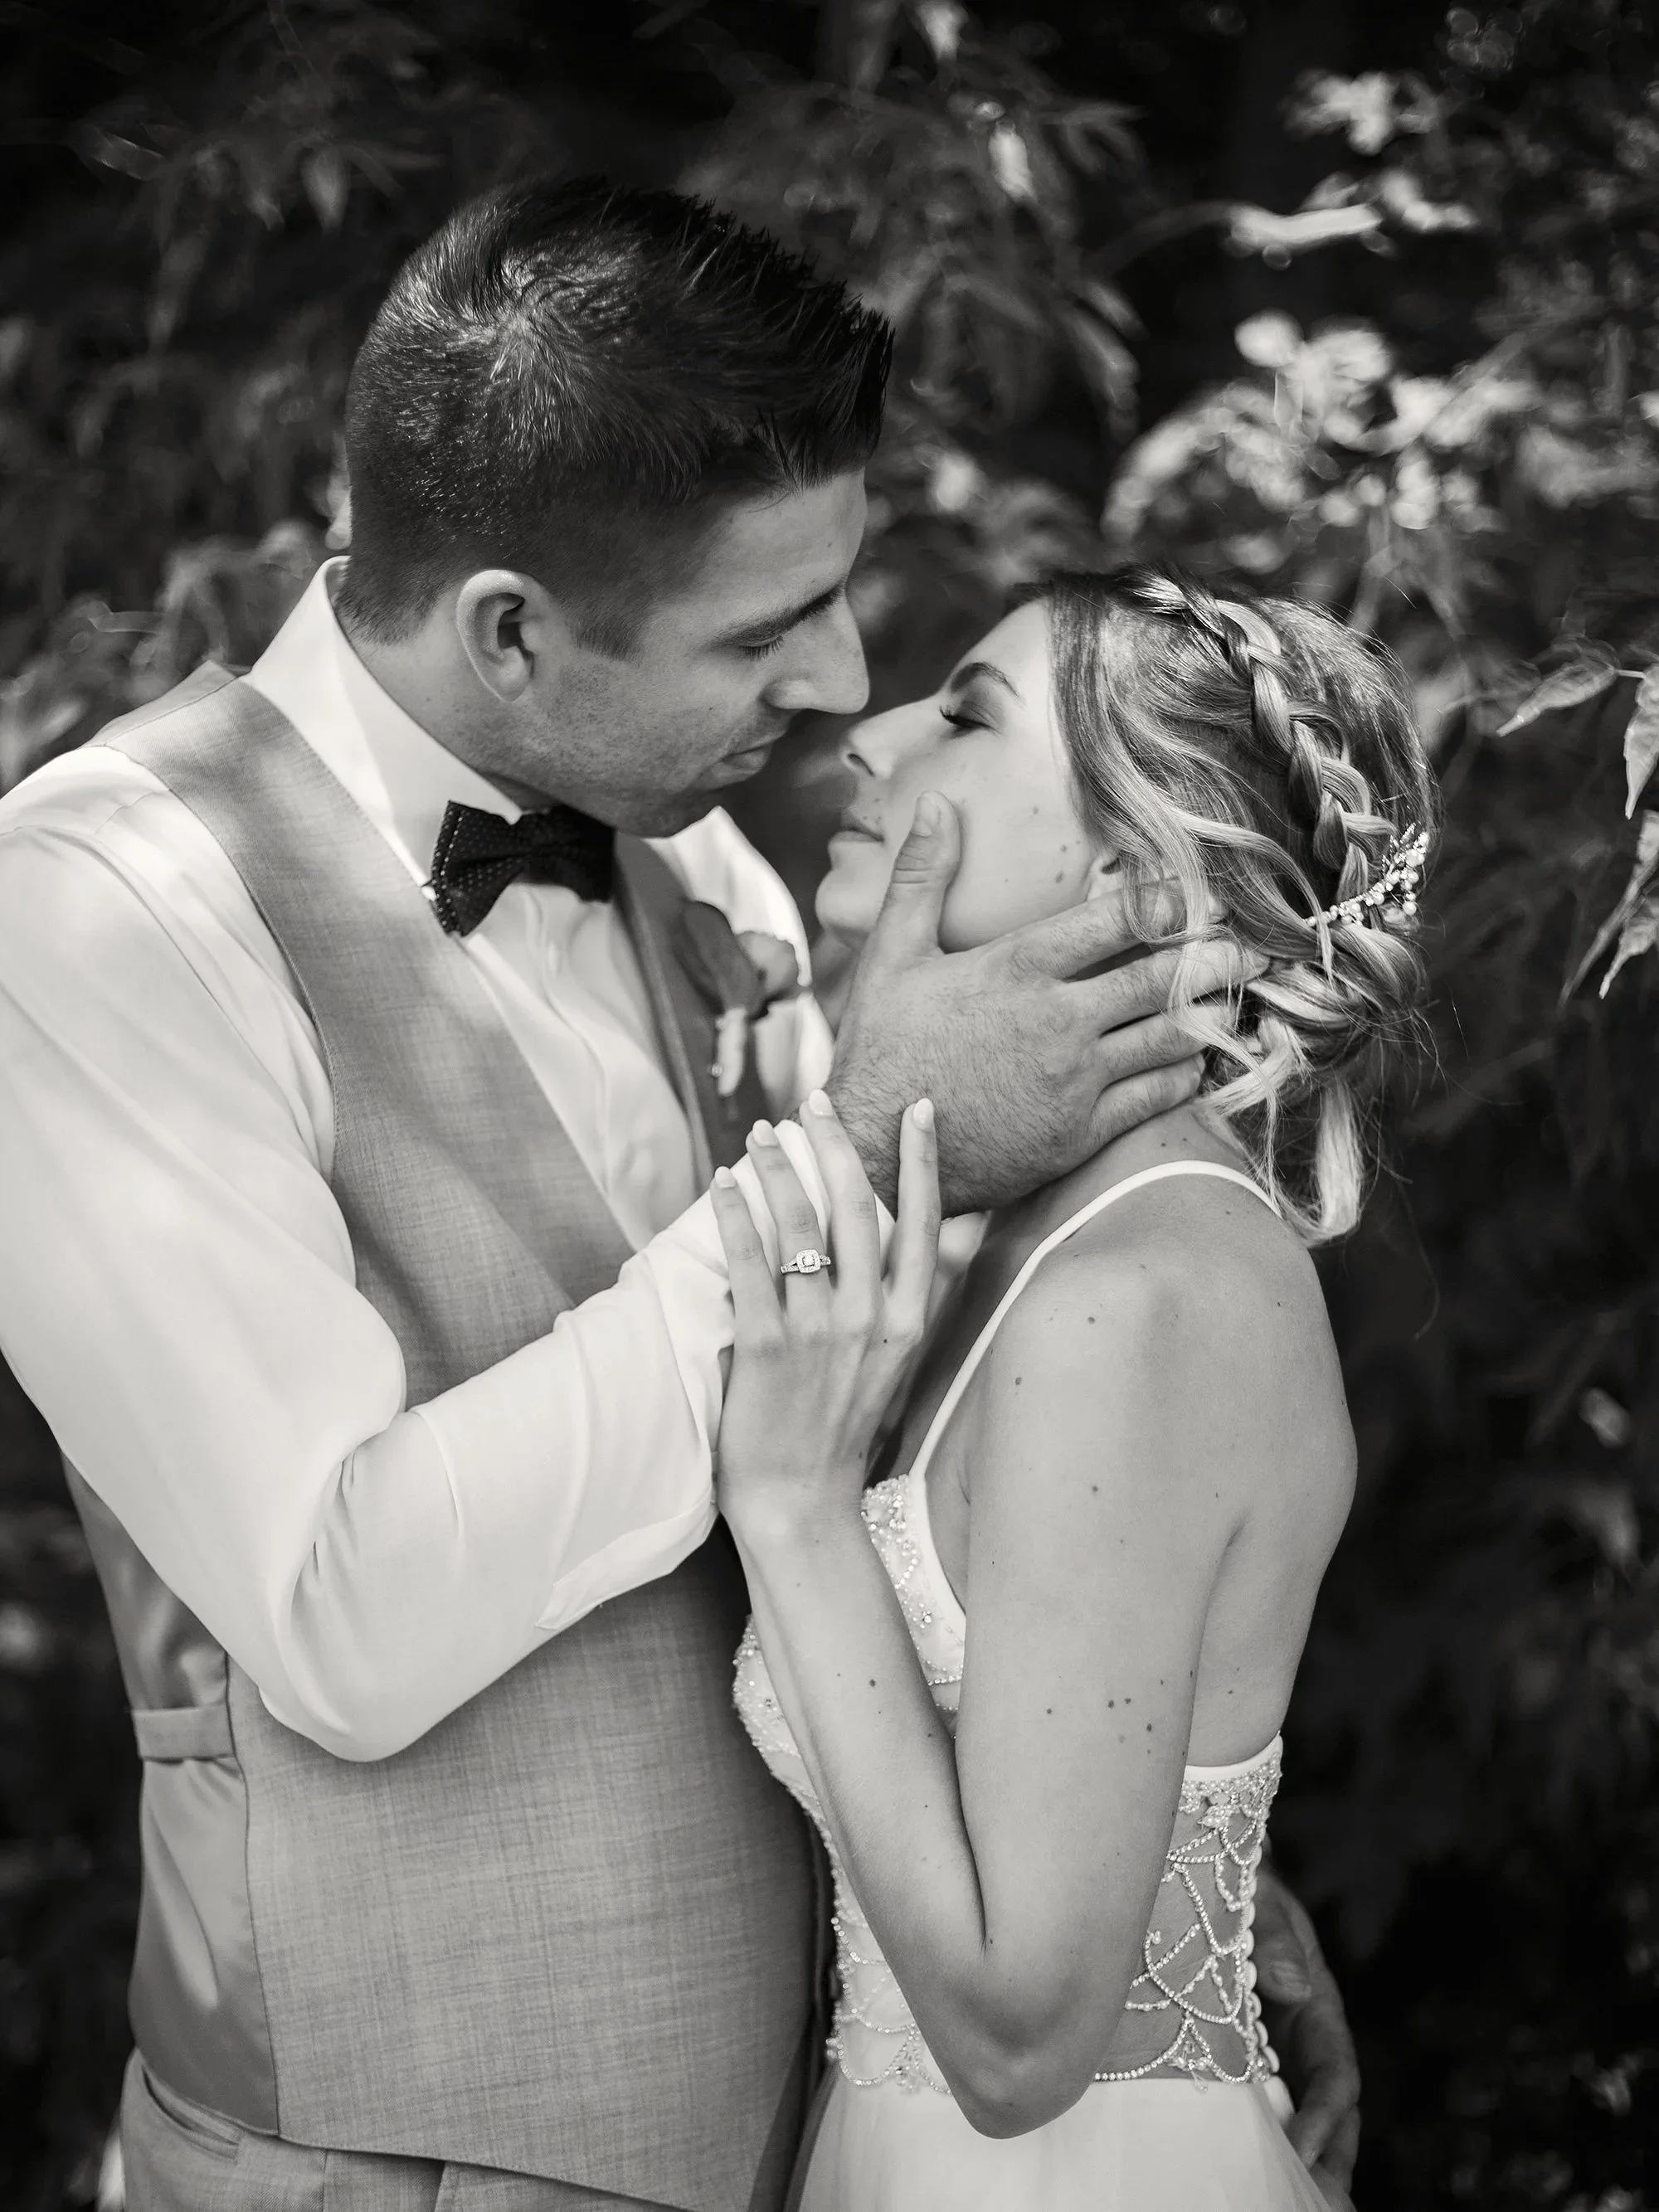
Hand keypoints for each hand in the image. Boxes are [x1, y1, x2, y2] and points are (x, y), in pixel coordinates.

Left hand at [708, 1093, 939, 1532]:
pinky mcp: (765, 1346)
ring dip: (776, 1167)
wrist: (802, 1504)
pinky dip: (733, 1214)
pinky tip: (722, 1186)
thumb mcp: (894, 1362)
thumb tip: (936, 1239)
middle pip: (859, 1204)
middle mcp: (871, 1319)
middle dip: (835, 1142)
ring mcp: (818, 1332)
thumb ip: (906, 1301)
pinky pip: (748, 1261)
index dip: (923, 1158)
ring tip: (756, 1137)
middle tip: (813, 1101)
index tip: (919, 1106)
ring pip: (801, 1222)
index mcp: (909, 1320)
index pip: (925, 1220)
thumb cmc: (840, 1430)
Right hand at [826, 793, 1262, 1213]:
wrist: (871, 1152)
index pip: (1118, 918)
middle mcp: (1058, 1019)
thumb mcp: (891, 954)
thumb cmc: (880, 1051)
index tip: (1197, 896)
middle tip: (1249, 949)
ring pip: (1170, 1037)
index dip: (1169, 902)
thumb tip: (936, 801)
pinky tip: (1195, 1062)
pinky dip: (1185, 1075)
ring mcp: (1074, 1080)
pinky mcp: (1079, 1133)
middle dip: (1212, 959)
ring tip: (1234, 1000)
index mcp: (1019, 966)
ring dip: (1209, 1015)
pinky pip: (1155, 1097)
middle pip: (1161, 977)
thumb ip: (922, 875)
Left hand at [1254, 1865, 1360, 2197]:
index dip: (1326, 2114)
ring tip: (1286, 2199)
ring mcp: (1273, 2046)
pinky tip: (1238, 2165)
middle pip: (1329, 2110)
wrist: (1205, 1868)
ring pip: (1296, 2113)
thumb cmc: (1237, 1880)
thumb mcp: (1258, 1897)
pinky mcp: (1240, 2050)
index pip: (1335, 2071)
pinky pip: (1256, 2099)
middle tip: (1312, 2201)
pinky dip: (1256, 2135)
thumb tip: (1293, 1984)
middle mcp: (1302, 2032)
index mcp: (1316, 2001)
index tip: (1305, 2148)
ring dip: (1297, 2159)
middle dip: (1328, 2159)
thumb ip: (1272, 1936)